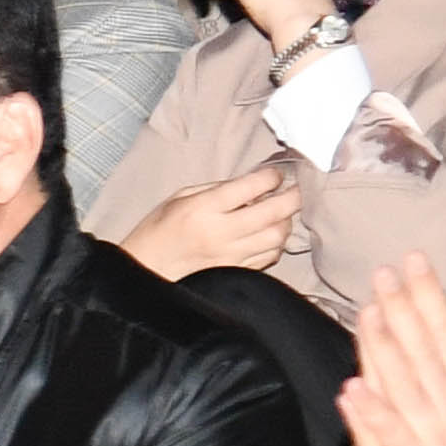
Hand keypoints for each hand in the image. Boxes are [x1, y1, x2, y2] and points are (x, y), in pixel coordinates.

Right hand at [117, 163, 306, 279]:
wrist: (147, 269)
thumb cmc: (158, 230)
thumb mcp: (179, 198)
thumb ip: (215, 189)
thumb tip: (250, 186)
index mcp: (203, 208)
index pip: (249, 187)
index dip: (271, 177)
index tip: (277, 174)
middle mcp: (221, 232)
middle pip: (272, 213)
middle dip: (293, 197)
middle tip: (298, 189)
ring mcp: (231, 255)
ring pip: (277, 236)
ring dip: (285, 222)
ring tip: (282, 213)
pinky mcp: (236, 272)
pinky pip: (270, 256)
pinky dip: (276, 243)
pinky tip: (269, 235)